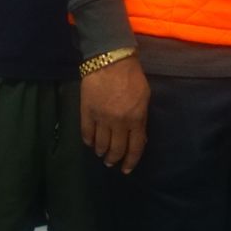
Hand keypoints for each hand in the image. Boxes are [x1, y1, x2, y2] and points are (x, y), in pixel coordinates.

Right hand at [81, 54, 149, 173]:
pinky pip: (86, 133)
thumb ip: (141, 117)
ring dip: (101, 152)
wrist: (110, 61)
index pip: (135, 146)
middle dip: (114, 159)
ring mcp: (101, 119)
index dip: (131, 160)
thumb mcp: (144, 97)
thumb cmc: (132, 77)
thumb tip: (139, 135)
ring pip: (100, 144)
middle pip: (116, 149)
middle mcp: (118, 122)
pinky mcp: (86, 113)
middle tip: (111, 162)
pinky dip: (88, 141)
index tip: (127, 169)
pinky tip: (90, 143)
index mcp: (136, 118)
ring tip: (101, 154)